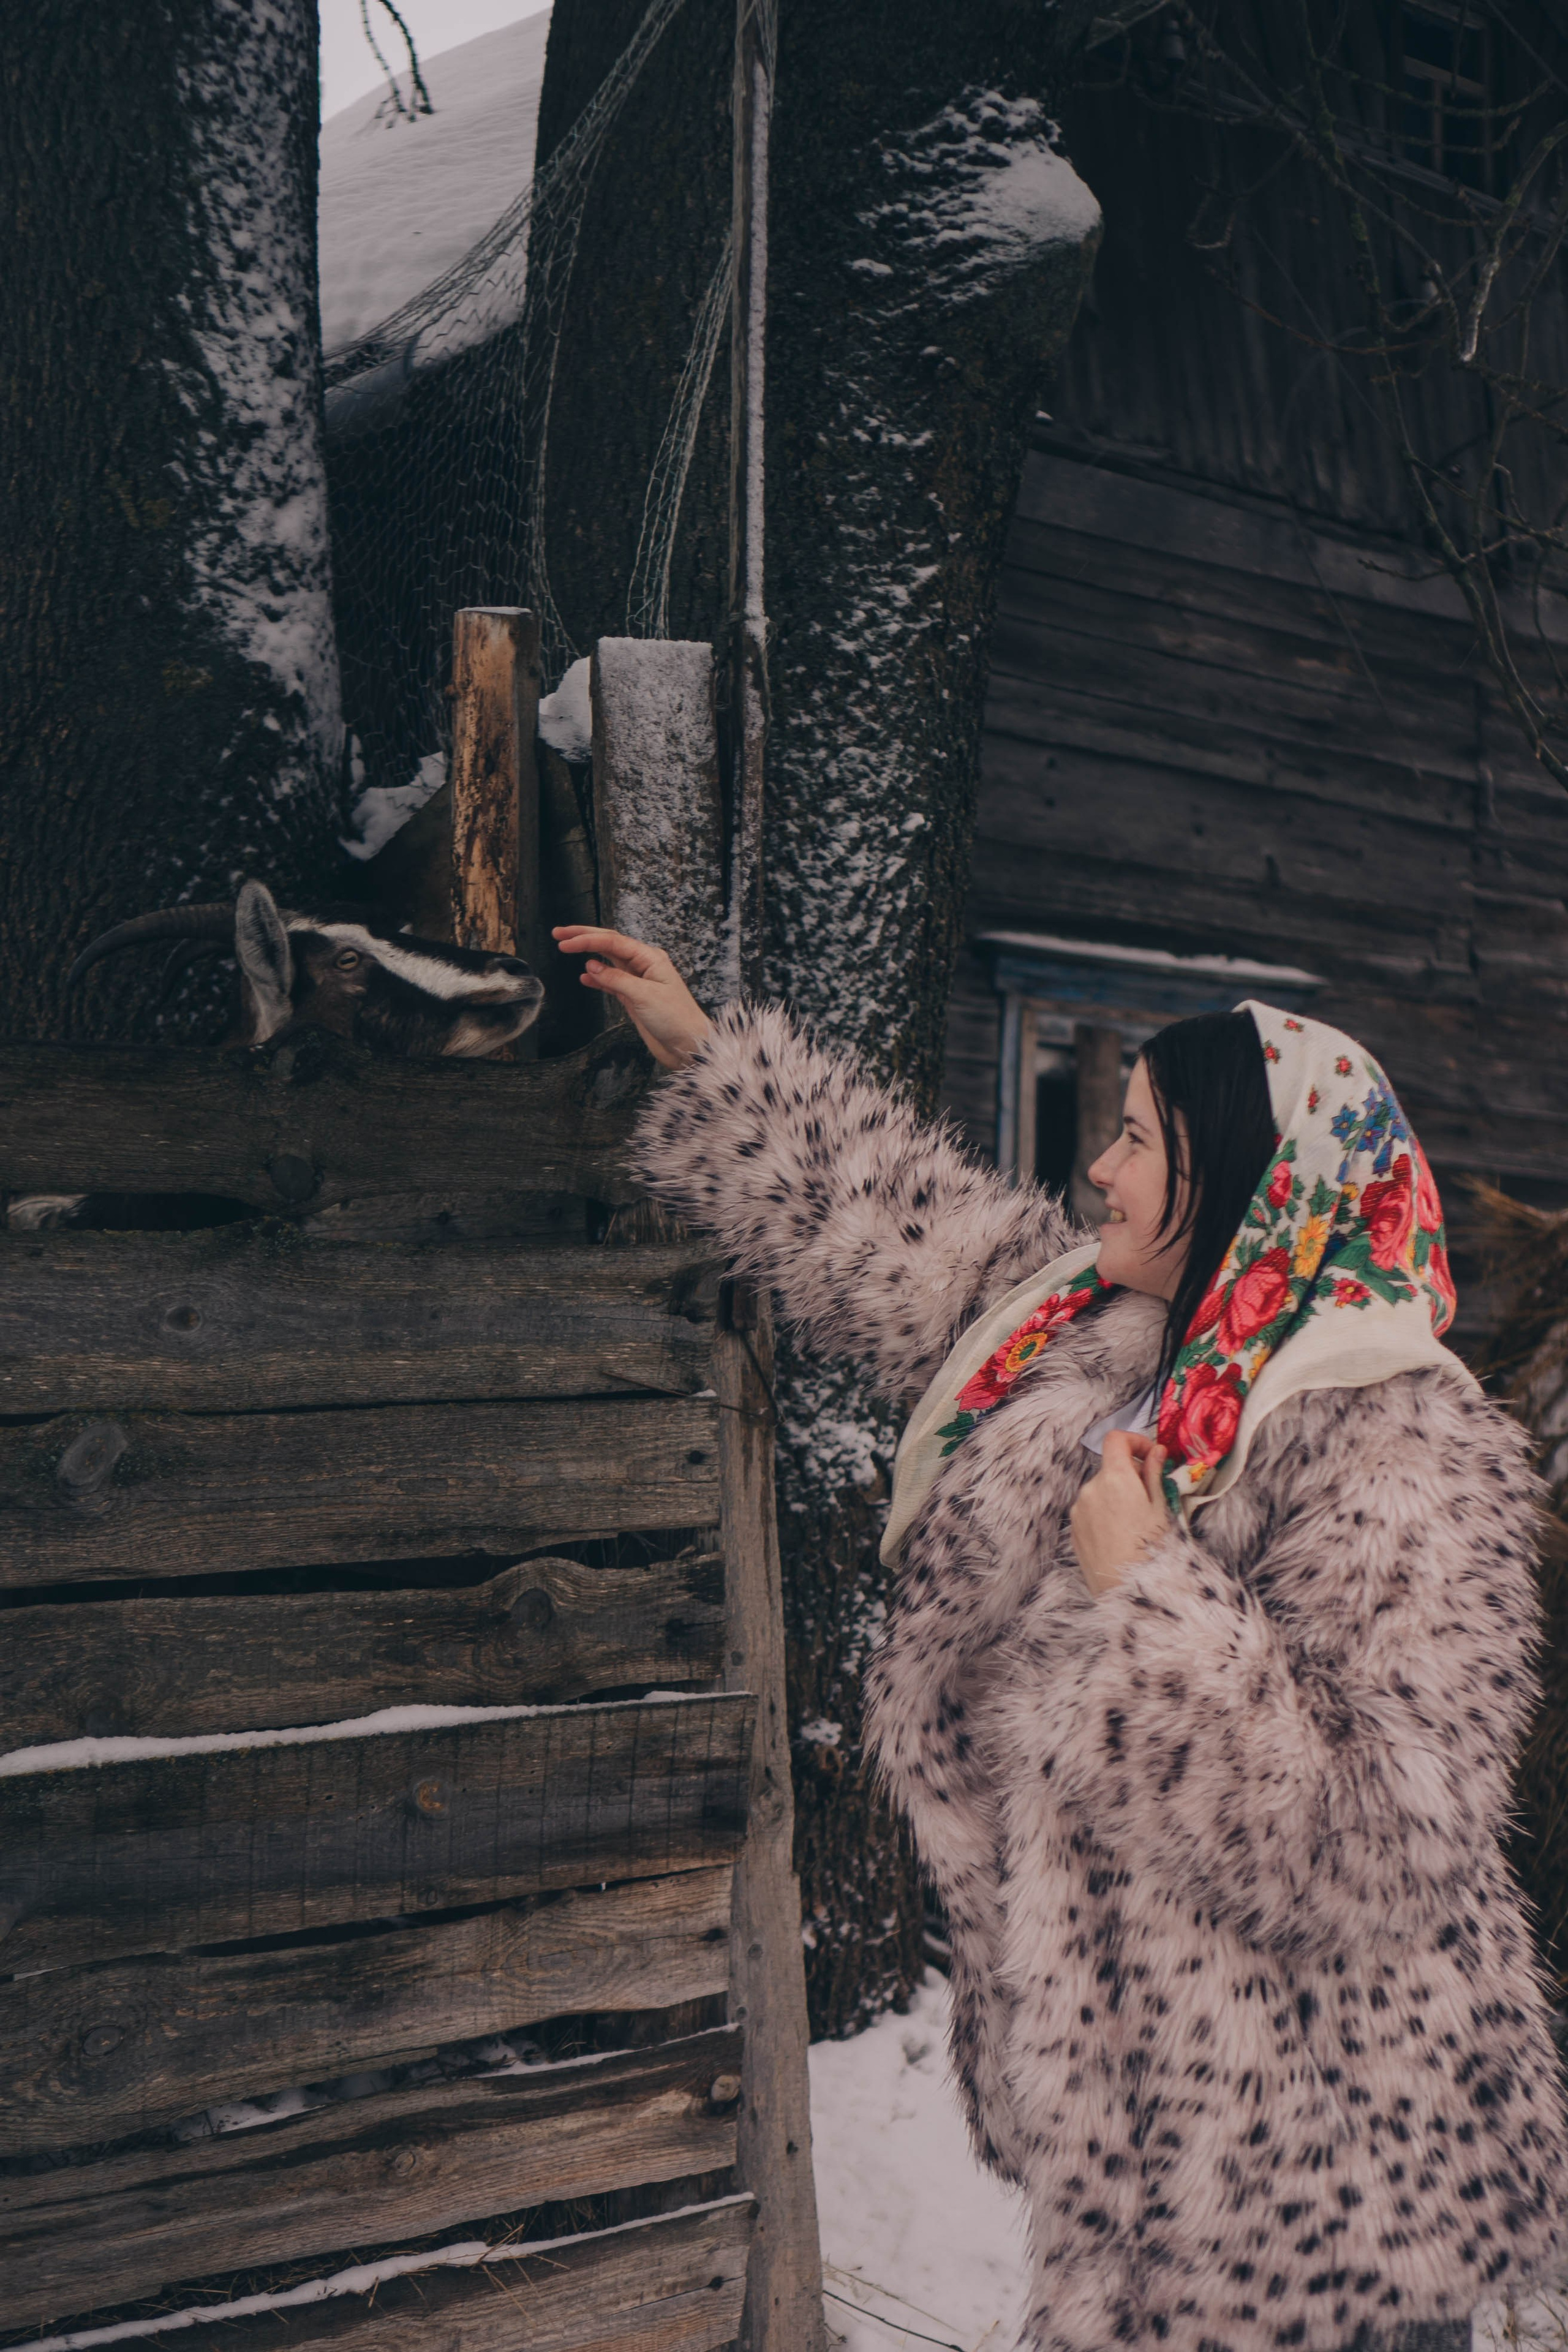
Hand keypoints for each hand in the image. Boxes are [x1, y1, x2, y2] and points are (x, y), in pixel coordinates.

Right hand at [552, 926, 714, 1071]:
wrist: (688, 1045)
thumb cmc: (675, 1019)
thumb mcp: (644, 996)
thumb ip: (616, 979)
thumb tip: (591, 966)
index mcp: (650, 958)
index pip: (613, 941)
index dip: (587, 940)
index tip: (564, 942)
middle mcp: (644, 965)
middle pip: (609, 944)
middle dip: (584, 937)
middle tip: (559, 933)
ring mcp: (638, 981)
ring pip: (608, 961)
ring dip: (587, 955)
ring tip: (566, 947)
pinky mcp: (634, 997)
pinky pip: (611, 982)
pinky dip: (597, 978)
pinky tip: (584, 977)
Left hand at [1070, 1431, 1170, 1598]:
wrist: (1127, 1592)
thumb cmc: (1151, 1550)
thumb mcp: (1161, 1509)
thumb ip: (1154, 1474)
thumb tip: (1155, 1450)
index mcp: (1114, 1479)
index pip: (1115, 1439)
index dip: (1135, 1440)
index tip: (1150, 1454)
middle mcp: (1090, 1489)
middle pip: (1110, 1467)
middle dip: (1131, 1474)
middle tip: (1152, 1496)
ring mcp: (1079, 1509)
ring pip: (1100, 1490)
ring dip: (1117, 1495)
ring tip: (1137, 1523)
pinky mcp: (1074, 1529)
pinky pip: (1091, 1509)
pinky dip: (1106, 1512)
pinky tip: (1121, 1535)